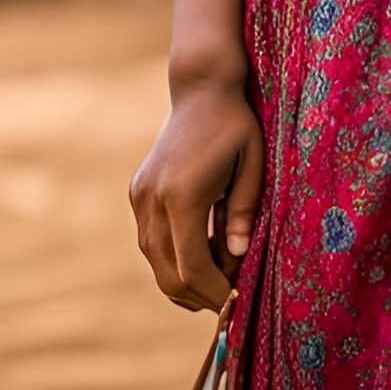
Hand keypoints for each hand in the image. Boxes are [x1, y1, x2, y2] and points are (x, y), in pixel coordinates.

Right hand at [129, 75, 263, 311]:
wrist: (201, 89)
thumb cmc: (235, 125)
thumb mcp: (252, 164)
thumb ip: (242, 212)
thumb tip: (236, 258)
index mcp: (181, 194)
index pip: (192, 265)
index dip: (213, 291)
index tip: (235, 301)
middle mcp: (153, 199)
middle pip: (168, 273)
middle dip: (198, 294)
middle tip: (227, 298)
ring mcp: (140, 196)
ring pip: (155, 261)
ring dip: (184, 278)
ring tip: (218, 275)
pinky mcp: (137, 192)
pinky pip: (151, 240)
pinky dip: (172, 256)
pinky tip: (201, 252)